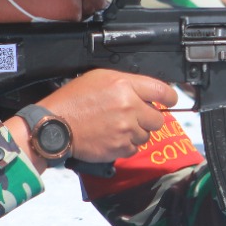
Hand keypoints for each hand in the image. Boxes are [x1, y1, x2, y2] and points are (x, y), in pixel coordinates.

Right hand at [34, 69, 177, 163]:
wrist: (55, 126)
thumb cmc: (73, 100)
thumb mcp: (99, 78)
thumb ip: (126, 83)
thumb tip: (146, 91)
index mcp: (124, 86)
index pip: (163, 91)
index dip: (169, 97)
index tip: (169, 101)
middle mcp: (129, 107)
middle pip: (158, 118)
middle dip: (148, 118)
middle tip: (134, 116)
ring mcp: (126, 130)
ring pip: (146, 135)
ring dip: (136, 132)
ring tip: (117, 127)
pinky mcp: (120, 148)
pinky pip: (134, 148)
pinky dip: (126, 145)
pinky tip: (112, 137)